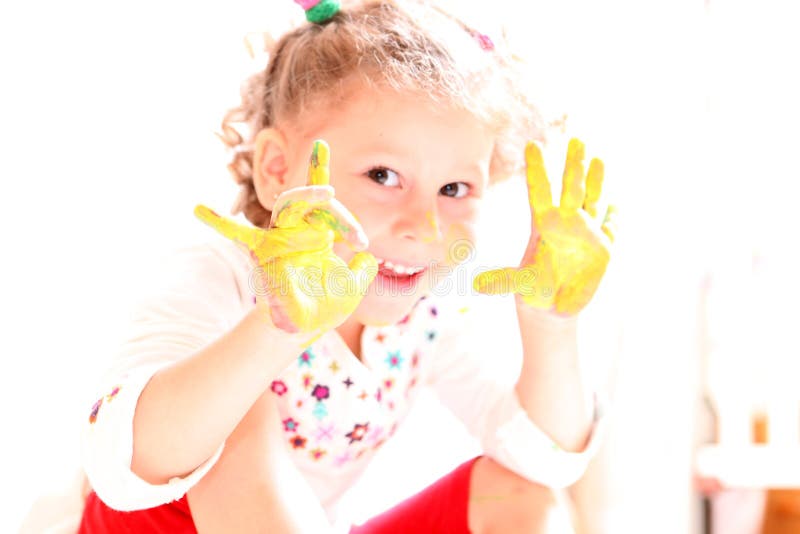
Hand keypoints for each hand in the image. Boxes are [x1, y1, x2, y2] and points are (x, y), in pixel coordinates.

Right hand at [194, 140, 377, 333]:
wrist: (305, 329)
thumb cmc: (325, 308)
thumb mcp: (353, 287)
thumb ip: (362, 270)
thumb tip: (368, 257)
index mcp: (315, 233)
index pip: (319, 200)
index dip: (318, 170)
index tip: (320, 145)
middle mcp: (296, 231)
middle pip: (312, 201)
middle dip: (333, 205)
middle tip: (354, 231)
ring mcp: (279, 239)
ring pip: (289, 204)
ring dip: (310, 196)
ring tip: (329, 202)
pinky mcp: (264, 252)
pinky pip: (240, 234)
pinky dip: (218, 222)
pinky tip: (199, 209)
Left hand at [473, 138, 615, 315]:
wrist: (552, 306)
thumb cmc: (533, 291)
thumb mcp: (518, 285)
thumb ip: (502, 281)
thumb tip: (476, 286)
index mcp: (544, 225)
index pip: (540, 191)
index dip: (538, 170)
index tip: (533, 145)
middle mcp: (565, 223)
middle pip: (571, 188)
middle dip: (574, 166)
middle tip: (576, 140)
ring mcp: (585, 234)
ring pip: (592, 201)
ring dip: (596, 181)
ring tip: (597, 159)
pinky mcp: (601, 250)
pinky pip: (609, 229)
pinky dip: (613, 219)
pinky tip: (616, 206)